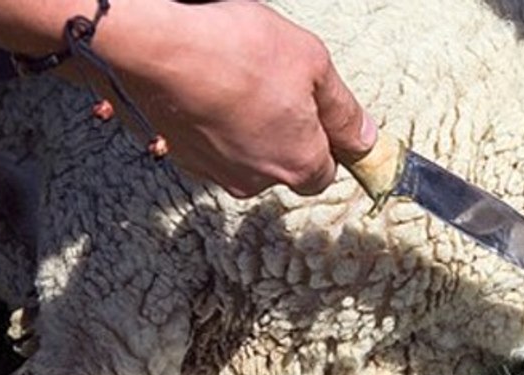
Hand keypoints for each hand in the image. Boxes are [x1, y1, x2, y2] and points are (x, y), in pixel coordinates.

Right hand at [98, 0, 375, 197]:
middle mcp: (256, 180)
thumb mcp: (313, 65)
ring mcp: (214, 171)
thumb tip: (365, 139)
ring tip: (240, 81)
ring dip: (248, 126)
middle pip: (283, 164)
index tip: (319, 114)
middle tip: (276, 85)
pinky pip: (210, 144)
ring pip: (245, 155)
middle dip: (285, 132)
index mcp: (298, 164)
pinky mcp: (180, 155)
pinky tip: (211, 89)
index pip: (325, 172)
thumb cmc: (235, 50)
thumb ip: (343, 110)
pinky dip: (214, 122)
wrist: (159, 46)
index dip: (325, 140)